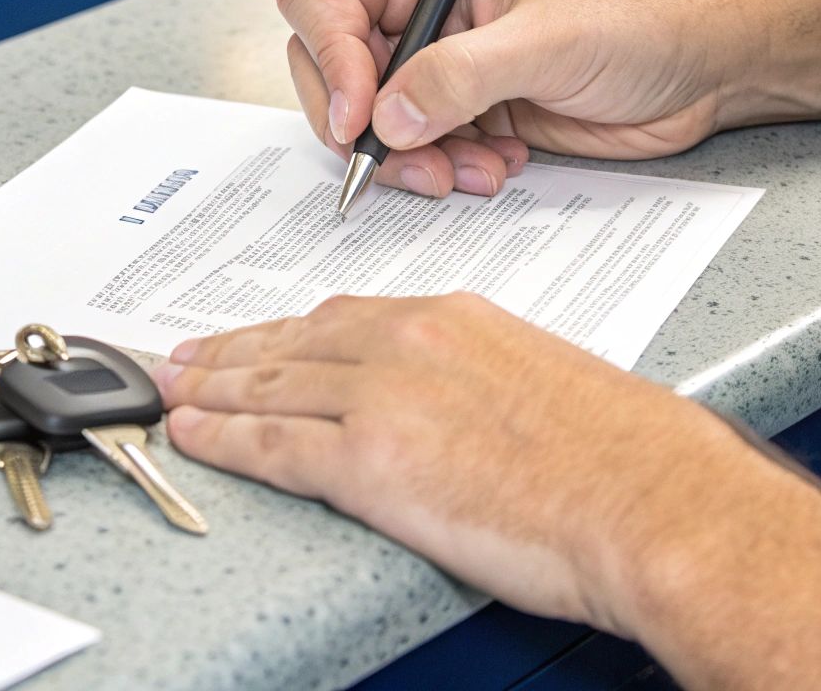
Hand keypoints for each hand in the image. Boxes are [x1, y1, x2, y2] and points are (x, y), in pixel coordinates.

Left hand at [151, 292, 733, 632]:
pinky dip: (223, 438)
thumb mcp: (545, 383)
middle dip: (231, 351)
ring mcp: (384, 398)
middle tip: (185, 357)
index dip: (287, 331)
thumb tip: (459, 411)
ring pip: (269, 386)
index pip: (346, 317)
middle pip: (293, 342)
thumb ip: (482, 381)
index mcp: (454, 320)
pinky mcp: (369, 463)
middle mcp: (410, 343)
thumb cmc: (623, 456)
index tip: (257, 339)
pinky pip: (272, 445)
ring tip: (172, 391)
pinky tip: (193, 433)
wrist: (648, 501)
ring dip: (210, 388)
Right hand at [275, 0, 749, 198]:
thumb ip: (462, 74)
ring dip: (412, 159)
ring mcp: (439, 59)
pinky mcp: (463, 108)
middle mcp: (422, 4)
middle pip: (332, 66)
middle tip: (414, 164)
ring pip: (370, 120)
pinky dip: (444, 169)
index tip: (361, 116)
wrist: (700, 65)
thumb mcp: (550, 40)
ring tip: (472, 170)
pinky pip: (417, 149)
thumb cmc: (642, 16)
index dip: (330, 57)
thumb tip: (387, 115)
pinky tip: (497, 165)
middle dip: (367, 126)